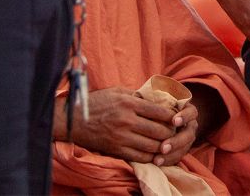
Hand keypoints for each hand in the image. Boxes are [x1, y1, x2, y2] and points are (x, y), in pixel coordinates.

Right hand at [71, 87, 187, 163]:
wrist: (73, 120)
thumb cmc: (97, 102)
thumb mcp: (117, 92)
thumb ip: (137, 95)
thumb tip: (157, 98)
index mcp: (129, 103)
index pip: (160, 112)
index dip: (172, 116)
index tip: (176, 118)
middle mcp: (127, 121)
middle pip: (159, 130)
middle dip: (170, 133)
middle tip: (174, 132)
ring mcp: (121, 137)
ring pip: (152, 146)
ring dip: (162, 146)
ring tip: (166, 143)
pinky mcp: (116, 150)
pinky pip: (139, 157)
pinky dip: (150, 157)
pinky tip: (154, 153)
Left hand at [154, 102, 199, 166]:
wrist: (164, 118)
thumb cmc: (157, 104)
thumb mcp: (158, 98)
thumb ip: (153, 98)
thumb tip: (139, 95)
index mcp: (187, 110)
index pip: (191, 112)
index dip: (184, 116)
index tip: (174, 120)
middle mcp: (190, 125)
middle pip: (188, 134)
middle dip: (176, 141)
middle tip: (163, 147)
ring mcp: (187, 138)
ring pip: (184, 148)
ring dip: (171, 154)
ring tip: (157, 160)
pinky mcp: (182, 149)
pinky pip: (178, 157)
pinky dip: (168, 161)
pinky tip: (156, 163)